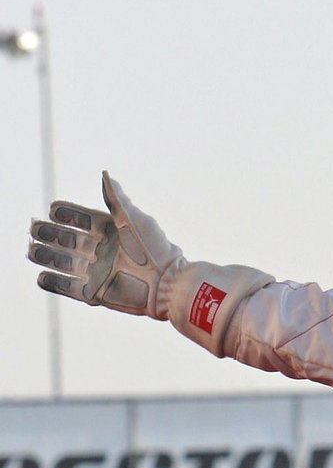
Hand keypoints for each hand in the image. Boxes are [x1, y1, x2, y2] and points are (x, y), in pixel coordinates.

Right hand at [28, 173, 184, 316]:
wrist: (167, 284)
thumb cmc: (155, 249)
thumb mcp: (135, 219)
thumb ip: (116, 200)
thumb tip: (104, 175)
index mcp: (111, 231)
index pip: (83, 219)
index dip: (68, 214)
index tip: (52, 209)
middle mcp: (102, 251)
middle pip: (69, 241)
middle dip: (50, 235)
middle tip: (34, 228)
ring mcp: (98, 272)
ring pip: (66, 263)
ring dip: (48, 256)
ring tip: (30, 251)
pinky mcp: (97, 293)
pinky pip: (71, 288)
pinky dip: (56, 283)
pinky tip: (40, 277)